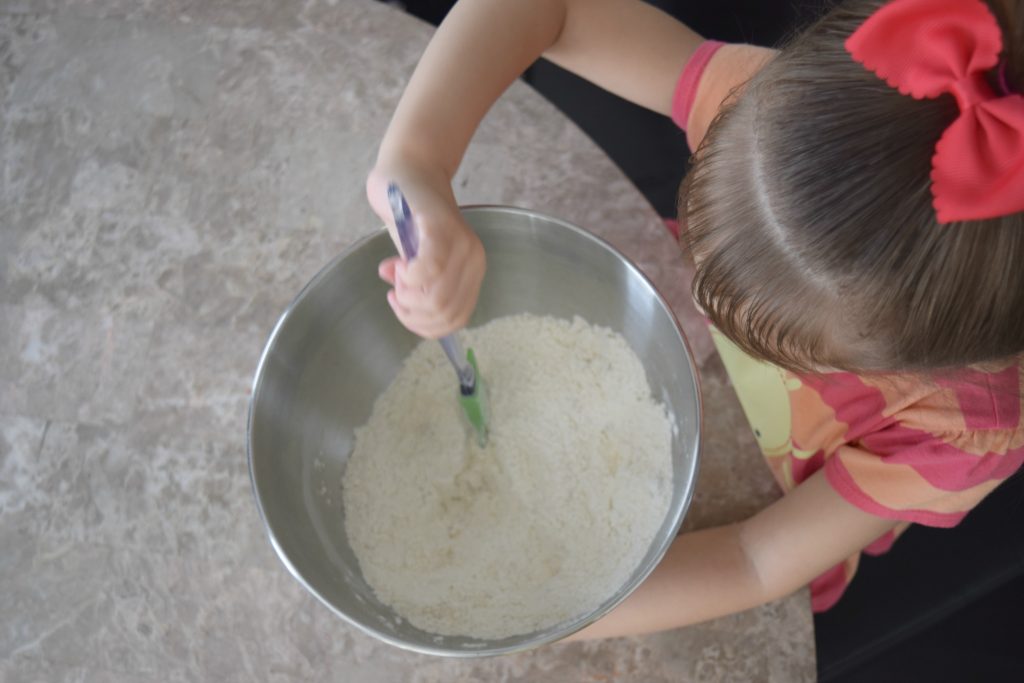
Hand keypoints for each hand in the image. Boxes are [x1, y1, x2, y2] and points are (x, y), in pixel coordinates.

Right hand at [366, 163, 484, 338]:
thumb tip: (400, 298)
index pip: (455, 320)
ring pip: (438, 299)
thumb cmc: (411, 215)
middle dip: (412, 312)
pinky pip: (429, 270)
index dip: (423, 324)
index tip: (402, 305)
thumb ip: (413, 284)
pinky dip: (408, 278)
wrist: (409, 170)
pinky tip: (398, 266)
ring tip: (396, 277)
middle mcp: (473, 261)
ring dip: (407, 297)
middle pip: (445, 314)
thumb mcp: (413, 257)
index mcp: (471, 272)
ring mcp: (460, 245)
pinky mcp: (441, 228)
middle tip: (396, 290)